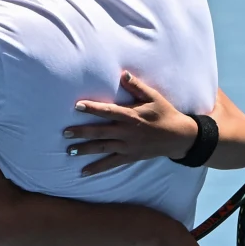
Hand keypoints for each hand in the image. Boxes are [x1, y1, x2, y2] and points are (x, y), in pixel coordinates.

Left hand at [63, 71, 198, 174]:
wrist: (179, 137)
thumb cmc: (165, 113)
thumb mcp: (153, 97)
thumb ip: (137, 86)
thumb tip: (123, 74)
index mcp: (131, 116)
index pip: (108, 111)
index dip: (92, 108)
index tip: (77, 106)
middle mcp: (127, 132)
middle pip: (100, 132)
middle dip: (82, 132)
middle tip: (65, 133)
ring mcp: (128, 146)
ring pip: (103, 148)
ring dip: (85, 150)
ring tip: (69, 151)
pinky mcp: (130, 157)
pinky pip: (111, 163)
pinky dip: (97, 168)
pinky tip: (84, 172)